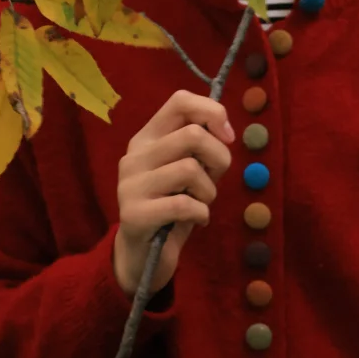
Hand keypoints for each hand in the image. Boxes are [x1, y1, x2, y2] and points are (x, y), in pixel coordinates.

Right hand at [113, 88, 234, 296]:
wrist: (142, 256)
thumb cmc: (171, 206)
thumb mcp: (186, 170)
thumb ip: (200, 147)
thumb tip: (225, 133)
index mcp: (147, 136)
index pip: (180, 101)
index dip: (212, 111)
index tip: (227, 137)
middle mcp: (135, 155)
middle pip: (192, 134)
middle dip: (218, 158)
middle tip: (214, 180)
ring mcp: (131, 184)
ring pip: (190, 168)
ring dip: (208, 191)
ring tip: (200, 203)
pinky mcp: (134, 214)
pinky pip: (183, 204)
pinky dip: (201, 214)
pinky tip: (196, 220)